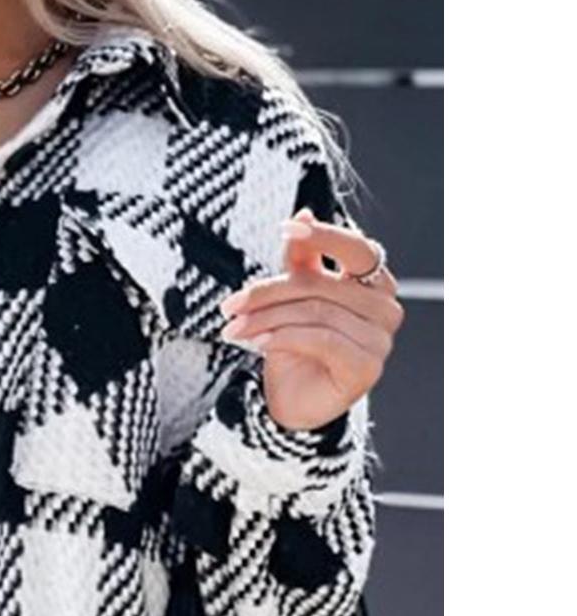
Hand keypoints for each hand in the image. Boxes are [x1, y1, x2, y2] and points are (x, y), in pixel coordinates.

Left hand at [217, 207, 403, 431]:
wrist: (296, 401)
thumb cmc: (298, 346)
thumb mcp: (294, 296)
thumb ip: (302, 259)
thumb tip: (303, 214)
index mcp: (375, 282)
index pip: (356, 248)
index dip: (323, 235)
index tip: (285, 227)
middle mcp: (385, 308)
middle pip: (321, 285)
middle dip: (268, 293)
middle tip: (230, 305)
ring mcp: (380, 340)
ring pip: (315, 312)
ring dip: (265, 319)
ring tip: (233, 329)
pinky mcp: (367, 368)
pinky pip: (320, 339)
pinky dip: (282, 338)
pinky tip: (256, 342)